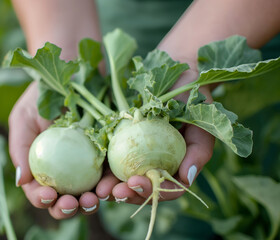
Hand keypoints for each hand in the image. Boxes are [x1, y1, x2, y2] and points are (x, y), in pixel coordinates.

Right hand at [8, 81, 99, 218]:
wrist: (73, 72)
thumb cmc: (42, 94)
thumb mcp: (24, 117)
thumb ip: (20, 149)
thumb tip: (22, 183)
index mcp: (44, 165)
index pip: (41, 191)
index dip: (42, 200)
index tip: (48, 195)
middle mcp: (66, 169)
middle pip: (66, 199)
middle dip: (68, 208)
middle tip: (72, 203)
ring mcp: (89, 163)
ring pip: (90, 192)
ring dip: (92, 202)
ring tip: (93, 198)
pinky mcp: (110, 153)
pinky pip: (112, 173)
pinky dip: (112, 184)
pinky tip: (112, 184)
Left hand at [96, 69, 214, 203]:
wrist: (173, 73)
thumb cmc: (191, 97)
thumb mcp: (200, 120)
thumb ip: (200, 148)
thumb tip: (187, 177)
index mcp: (175, 164)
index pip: (166, 188)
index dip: (154, 192)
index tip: (138, 183)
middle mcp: (155, 163)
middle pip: (142, 187)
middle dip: (128, 193)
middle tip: (116, 192)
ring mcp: (137, 154)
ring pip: (124, 178)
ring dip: (112, 188)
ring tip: (101, 190)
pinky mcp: (120, 142)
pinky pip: (110, 158)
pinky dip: (102, 168)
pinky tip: (93, 172)